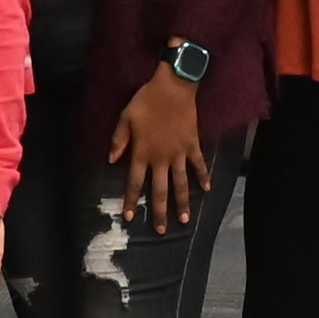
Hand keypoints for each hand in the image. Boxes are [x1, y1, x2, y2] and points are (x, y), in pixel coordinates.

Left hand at [108, 62, 209, 232]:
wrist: (173, 87)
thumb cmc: (146, 101)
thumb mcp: (125, 117)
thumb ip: (118, 140)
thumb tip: (111, 160)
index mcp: (142, 153)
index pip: (135, 182)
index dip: (132, 201)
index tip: (130, 218)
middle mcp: (161, 158)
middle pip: (160, 190)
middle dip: (160, 211)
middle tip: (162, 230)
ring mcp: (179, 153)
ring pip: (181, 183)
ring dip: (183, 203)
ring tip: (185, 220)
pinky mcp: (193, 145)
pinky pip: (199, 164)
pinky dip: (203, 176)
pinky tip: (207, 189)